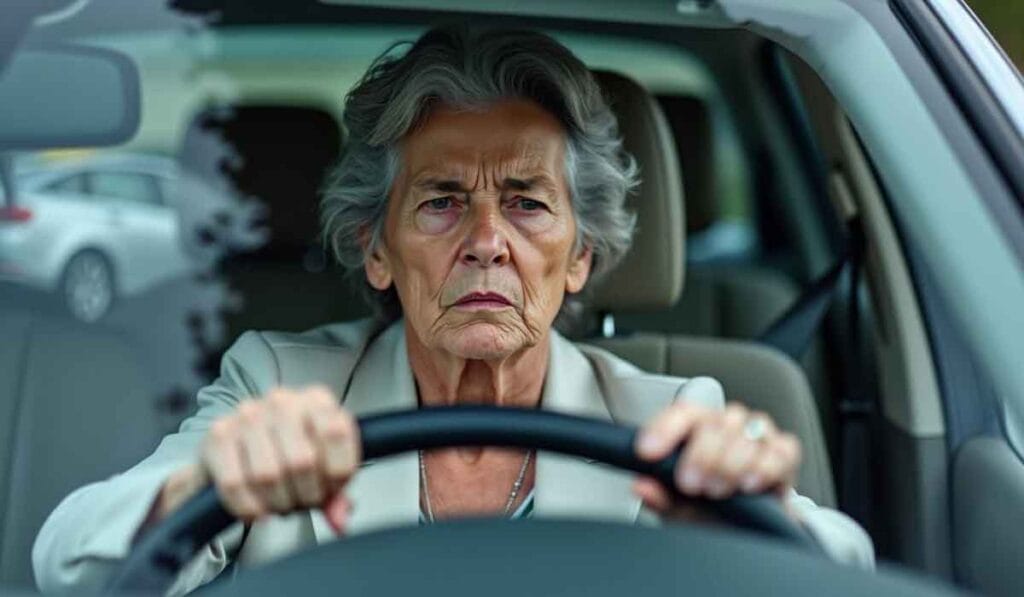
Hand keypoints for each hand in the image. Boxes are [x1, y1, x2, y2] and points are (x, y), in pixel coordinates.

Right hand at [154, 385, 359, 532]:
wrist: (240, 448)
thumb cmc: (291, 455)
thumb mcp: (322, 468)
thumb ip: (336, 494)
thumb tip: (339, 520)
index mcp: (317, 401)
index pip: (336, 433)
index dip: (336, 474)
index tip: (330, 489)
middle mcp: (282, 401)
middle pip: (302, 461)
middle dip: (305, 495)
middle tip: (302, 502)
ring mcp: (247, 415)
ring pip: (268, 475)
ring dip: (277, 503)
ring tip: (280, 504)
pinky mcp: (218, 436)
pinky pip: (234, 484)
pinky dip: (248, 508)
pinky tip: (257, 511)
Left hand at [632, 396, 800, 519]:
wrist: (746, 530)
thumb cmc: (710, 510)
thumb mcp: (680, 508)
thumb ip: (661, 497)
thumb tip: (641, 487)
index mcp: (697, 429)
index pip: (682, 414)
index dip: (663, 429)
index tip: (647, 451)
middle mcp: (727, 425)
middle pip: (716, 422)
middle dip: (701, 455)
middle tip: (691, 484)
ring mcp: (758, 435)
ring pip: (747, 431)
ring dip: (731, 462)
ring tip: (719, 489)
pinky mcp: (784, 453)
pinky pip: (782, 449)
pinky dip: (766, 466)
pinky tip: (750, 483)